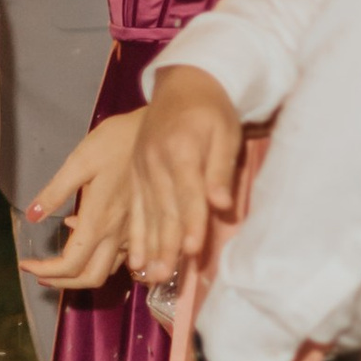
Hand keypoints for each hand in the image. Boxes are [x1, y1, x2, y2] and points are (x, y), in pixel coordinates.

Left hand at [21, 111, 144, 291]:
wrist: (155, 130)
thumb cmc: (115, 141)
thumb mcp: (79, 161)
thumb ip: (55, 191)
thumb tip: (31, 216)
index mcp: (99, 220)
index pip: (71, 264)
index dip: (45, 271)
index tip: (25, 265)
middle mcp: (118, 234)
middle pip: (91, 278)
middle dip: (62, 283)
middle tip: (40, 274)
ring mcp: (133, 232)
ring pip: (109, 271)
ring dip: (81, 276)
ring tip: (58, 266)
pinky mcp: (141, 225)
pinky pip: (121, 257)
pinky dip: (100, 259)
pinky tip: (85, 238)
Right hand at [132, 68, 244, 281]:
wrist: (183, 83)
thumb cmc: (212, 110)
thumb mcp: (226, 132)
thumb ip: (221, 169)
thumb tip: (222, 203)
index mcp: (180, 150)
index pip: (188, 192)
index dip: (191, 222)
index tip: (192, 249)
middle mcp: (155, 163)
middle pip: (163, 209)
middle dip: (166, 245)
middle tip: (167, 275)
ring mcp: (142, 170)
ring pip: (146, 214)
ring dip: (149, 247)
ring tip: (152, 276)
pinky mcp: (137, 175)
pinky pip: (135, 210)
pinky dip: (135, 236)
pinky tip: (136, 260)